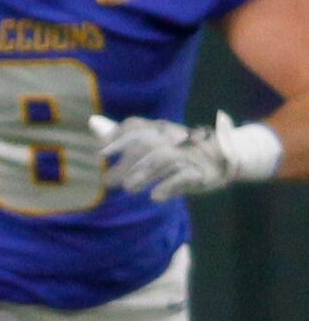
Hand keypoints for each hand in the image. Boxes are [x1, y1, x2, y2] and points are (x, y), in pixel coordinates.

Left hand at [90, 111, 278, 201]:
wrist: (228, 155)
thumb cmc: (181, 148)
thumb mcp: (154, 139)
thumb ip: (124, 135)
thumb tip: (93, 123)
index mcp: (160, 128)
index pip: (134, 126)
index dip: (115, 138)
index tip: (99, 154)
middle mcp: (173, 137)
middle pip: (145, 144)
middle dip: (125, 162)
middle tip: (108, 182)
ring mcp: (189, 153)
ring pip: (162, 159)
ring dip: (143, 174)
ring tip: (129, 189)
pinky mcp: (202, 171)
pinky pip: (184, 176)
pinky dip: (168, 186)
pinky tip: (155, 197)